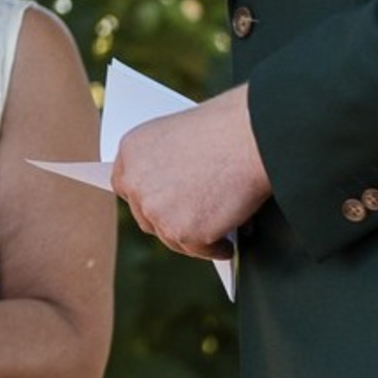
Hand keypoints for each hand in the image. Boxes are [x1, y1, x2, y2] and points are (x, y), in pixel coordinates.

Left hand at [109, 86, 271, 259]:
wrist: (251, 136)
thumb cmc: (226, 128)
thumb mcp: (181, 135)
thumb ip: (167, 162)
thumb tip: (173, 193)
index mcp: (131, 151)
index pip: (125, 185)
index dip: (145, 198)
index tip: (159, 207)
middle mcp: (135, 181)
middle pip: (145, 215)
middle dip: (167, 221)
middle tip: (188, 223)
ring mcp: (156, 209)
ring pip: (170, 237)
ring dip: (191, 238)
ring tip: (213, 237)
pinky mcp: (181, 230)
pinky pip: (198, 249)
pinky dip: (214, 249)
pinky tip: (226, 246)